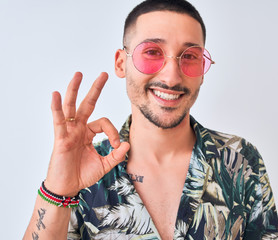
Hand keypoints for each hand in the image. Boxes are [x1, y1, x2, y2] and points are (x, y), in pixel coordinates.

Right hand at [45, 72, 129, 196]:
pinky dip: (56, 107)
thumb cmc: (83, 174)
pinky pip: (58, 120)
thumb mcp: (104, 165)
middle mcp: (79, 129)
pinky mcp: (61, 138)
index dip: (113, 132)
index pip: (104, 123)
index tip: (117, 145)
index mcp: (88, 133)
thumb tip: (128, 143)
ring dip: (75, 90)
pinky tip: (56, 94)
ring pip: (71, 106)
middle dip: (95, 89)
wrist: (68, 187)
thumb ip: (116, 155)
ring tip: (79, 74)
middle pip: (87, 104)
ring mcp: (69, 132)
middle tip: (104, 74)